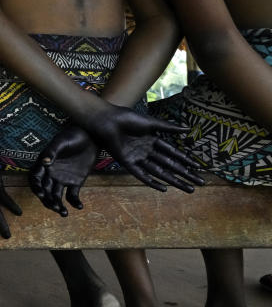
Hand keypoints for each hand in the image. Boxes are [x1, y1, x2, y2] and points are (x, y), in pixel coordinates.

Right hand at [30, 125, 97, 215]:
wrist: (90, 137)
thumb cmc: (72, 135)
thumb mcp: (61, 142)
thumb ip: (52, 151)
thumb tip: (44, 162)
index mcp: (44, 164)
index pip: (35, 179)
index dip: (36, 187)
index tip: (41, 193)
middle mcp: (50, 174)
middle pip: (45, 191)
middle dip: (48, 200)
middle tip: (54, 206)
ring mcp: (62, 179)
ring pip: (56, 196)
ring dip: (58, 205)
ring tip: (64, 213)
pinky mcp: (75, 182)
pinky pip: (72, 195)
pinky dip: (75, 202)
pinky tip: (79, 206)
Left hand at [84, 105, 203, 192]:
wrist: (107, 121)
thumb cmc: (126, 118)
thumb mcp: (150, 123)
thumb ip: (168, 127)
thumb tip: (187, 129)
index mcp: (152, 140)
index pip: (173, 153)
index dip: (185, 160)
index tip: (198, 167)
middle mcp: (146, 151)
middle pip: (169, 165)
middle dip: (184, 174)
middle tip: (199, 183)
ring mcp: (137, 158)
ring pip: (159, 171)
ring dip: (173, 180)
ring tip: (188, 188)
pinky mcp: (127, 163)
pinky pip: (142, 175)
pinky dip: (152, 181)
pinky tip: (164, 188)